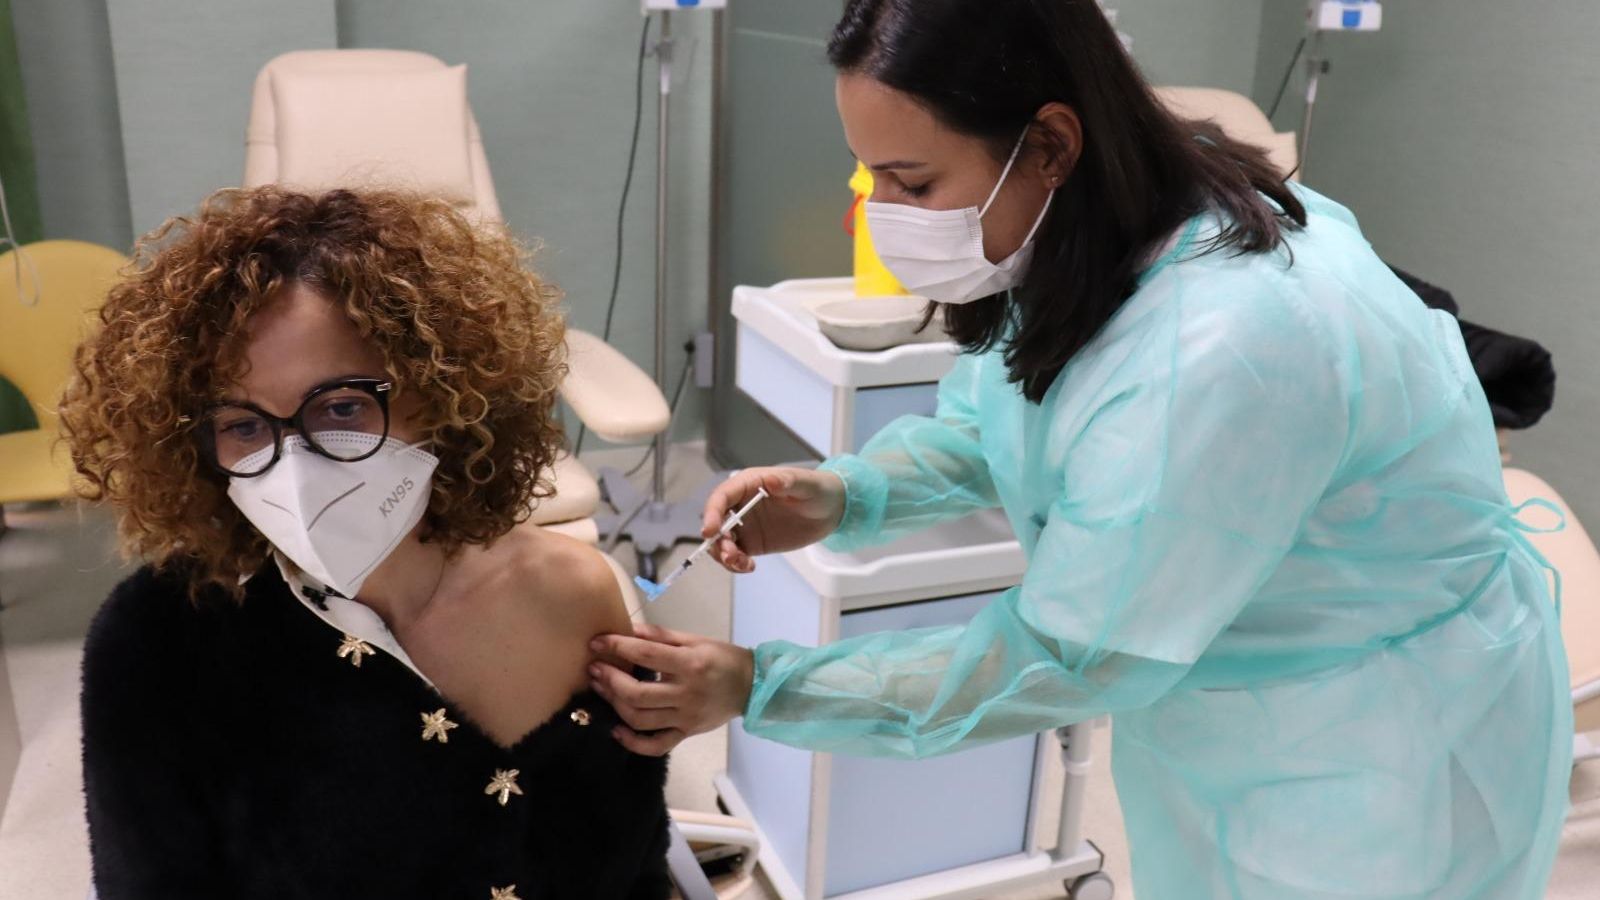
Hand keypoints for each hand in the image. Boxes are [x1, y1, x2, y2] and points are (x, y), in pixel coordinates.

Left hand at [589, 622, 754, 756]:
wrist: (752, 687)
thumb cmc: (722, 658)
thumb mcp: (695, 640)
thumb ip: (662, 636)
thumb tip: (629, 630)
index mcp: (690, 664)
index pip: (645, 654)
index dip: (616, 647)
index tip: (596, 643)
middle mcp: (686, 693)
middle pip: (637, 693)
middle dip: (609, 680)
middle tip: (593, 669)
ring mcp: (685, 717)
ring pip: (640, 719)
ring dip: (614, 704)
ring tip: (601, 689)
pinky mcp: (686, 733)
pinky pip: (656, 745)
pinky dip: (633, 742)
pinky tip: (616, 730)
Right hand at [702, 467, 845, 573]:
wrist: (830, 511)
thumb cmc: (818, 489)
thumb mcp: (806, 484)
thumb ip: (788, 481)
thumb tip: (770, 480)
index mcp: (750, 484)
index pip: (722, 496)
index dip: (712, 512)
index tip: (710, 531)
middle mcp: (742, 504)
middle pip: (716, 521)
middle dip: (717, 540)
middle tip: (731, 555)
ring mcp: (745, 525)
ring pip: (721, 541)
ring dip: (723, 554)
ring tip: (742, 563)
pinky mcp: (752, 542)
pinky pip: (734, 554)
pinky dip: (735, 563)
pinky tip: (748, 567)